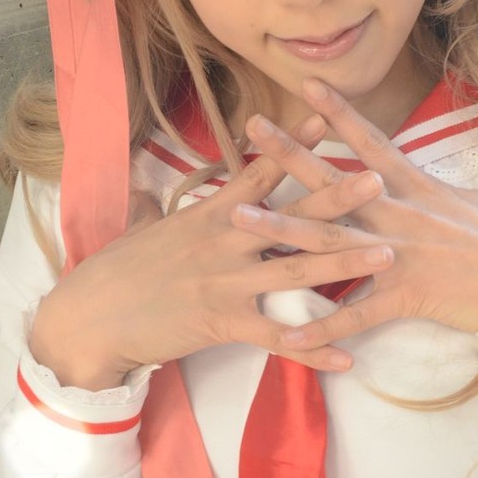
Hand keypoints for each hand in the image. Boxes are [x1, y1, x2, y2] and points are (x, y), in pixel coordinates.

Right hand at [28, 113, 394, 388]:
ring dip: (345, 264)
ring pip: (296, 273)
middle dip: (337, 198)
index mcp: (210, 214)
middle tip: (379, 181)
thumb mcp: (143, 228)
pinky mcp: (222, 323)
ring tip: (387, 255)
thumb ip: (159, 209)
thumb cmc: (116, 270)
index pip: (258, 172)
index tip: (324, 120)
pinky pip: (278, 340)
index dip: (291, 144)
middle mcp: (225, 242)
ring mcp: (226, 283)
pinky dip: (314, 350)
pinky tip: (347, 358)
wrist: (91, 316)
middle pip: (290, 215)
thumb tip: (150, 192)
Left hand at [230, 80, 477, 348]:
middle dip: (289, 154)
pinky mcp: (405, 295)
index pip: (371, 141)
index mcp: (421, 188)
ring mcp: (398, 255)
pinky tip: (284, 332)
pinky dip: (320, 326)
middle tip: (250, 130)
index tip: (307, 87)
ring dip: (281, 228)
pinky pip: (354, 314)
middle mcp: (400, 215)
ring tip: (238, 218)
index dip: (339, 111)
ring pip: (327, 240)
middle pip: (333, 180)